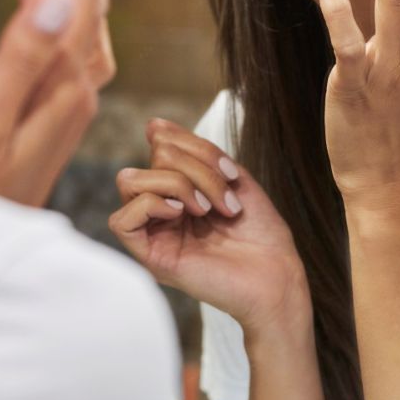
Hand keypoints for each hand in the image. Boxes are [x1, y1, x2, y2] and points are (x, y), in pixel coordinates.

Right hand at [108, 119, 308, 335]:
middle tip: (224, 201)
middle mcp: (163, 210)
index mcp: (181, 190)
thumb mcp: (231, 177)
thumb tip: (152, 125)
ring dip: (176, 184)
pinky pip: (121, 220)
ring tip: (206, 210)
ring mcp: (155, 233)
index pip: (162, 145)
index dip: (195, 146)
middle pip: (151, 160)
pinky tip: (182, 214)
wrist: (278, 274)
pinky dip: (151, 205)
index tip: (231, 172)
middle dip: (194, 169)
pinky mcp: (151, 257)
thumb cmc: (260, 232)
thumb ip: (195, 151)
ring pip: (130, 182)